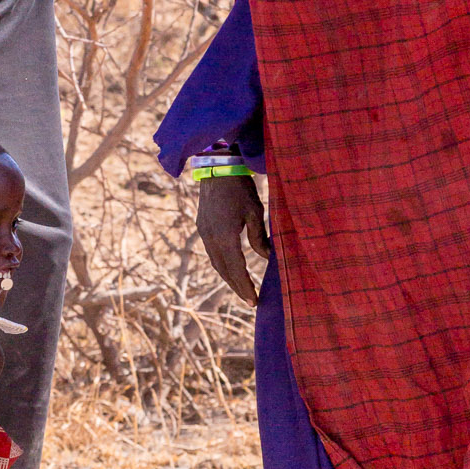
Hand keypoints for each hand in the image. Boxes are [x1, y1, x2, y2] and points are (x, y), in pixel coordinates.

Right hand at [196, 173, 268, 306]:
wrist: (217, 166)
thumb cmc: (240, 187)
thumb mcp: (256, 212)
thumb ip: (259, 238)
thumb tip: (267, 258)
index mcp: (225, 237)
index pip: (236, 270)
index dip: (245, 287)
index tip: (254, 301)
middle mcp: (210, 238)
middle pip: (224, 271)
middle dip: (237, 287)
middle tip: (250, 301)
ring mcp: (204, 233)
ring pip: (216, 263)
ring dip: (228, 278)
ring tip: (242, 289)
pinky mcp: (202, 227)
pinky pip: (212, 252)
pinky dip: (222, 264)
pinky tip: (231, 268)